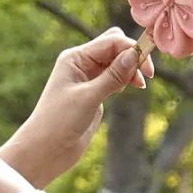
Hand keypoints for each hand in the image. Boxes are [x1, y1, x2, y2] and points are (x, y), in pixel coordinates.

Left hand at [0, 27, 153, 187]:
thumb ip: (112, 76)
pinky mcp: (94, 93)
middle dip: (132, 55)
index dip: (131, 49)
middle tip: (145, 75)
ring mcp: (88, 78)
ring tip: (140, 85)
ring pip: (116, 62)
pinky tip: (130, 87)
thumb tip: (134, 54)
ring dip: (131, 68)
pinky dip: (126, 78)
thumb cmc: (58, 122)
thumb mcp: (88, 98)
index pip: (111, 42)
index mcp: (75, 58)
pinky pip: (114, 77)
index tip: (147, 69)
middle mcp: (81, 64)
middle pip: (115, 46)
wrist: (46, 150)